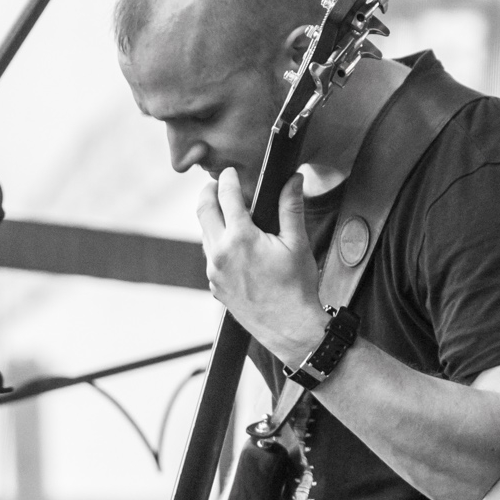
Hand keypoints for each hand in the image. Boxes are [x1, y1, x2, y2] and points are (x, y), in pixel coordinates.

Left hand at [197, 169, 325, 365]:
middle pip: (203, 211)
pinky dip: (218, 243)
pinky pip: (210, 257)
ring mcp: (214, 271)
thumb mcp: (297, 243)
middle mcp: (220, 253)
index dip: (228, 179)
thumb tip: (294, 179)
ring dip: (212, 219)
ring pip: (205, 234)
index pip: (226, 196)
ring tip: (228, 212)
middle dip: (208, 193)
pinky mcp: (215, 286)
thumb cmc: (297, 286)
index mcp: (241, 238)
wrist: (289, 327)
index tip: (230, 171)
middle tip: (217, 184)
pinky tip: (235, 244)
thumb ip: (291, 207)